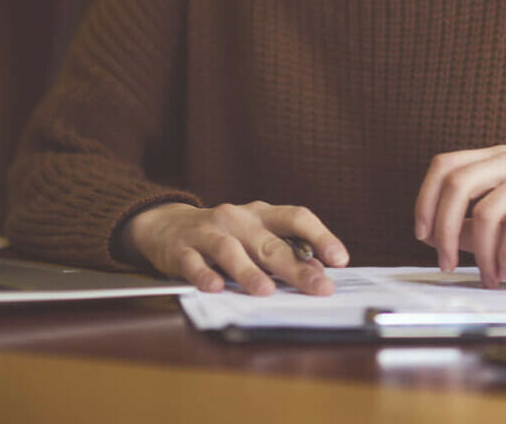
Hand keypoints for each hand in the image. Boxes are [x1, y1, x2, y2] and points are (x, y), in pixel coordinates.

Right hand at [122, 201, 349, 295]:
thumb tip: (318, 273)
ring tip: (266, 291)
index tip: (340, 259)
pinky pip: (193, 263)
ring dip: (249, 271)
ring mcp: (207, 233)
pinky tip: (216, 288)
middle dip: (296, 267)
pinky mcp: (181, 250)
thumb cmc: (224, 235)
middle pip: (269, 242)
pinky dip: (205, 275)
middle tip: (319, 287)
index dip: (320, 236)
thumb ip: (284, 251)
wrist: (165, 225)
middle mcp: (237, 219)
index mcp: (261, 214)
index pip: (296, 217)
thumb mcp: (255, 236)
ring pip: (230, 250)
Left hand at [413, 144, 505, 287]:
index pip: (446, 166)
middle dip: (446, 229)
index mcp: (497, 158)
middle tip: (446, 265)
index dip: (426, 200)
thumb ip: (462, 229)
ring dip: (482, 254)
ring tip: (487, 279)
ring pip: (488, 210)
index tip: (422, 236)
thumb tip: (427, 232)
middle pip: (460, 183)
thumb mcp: (491, 236)